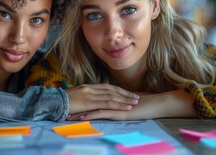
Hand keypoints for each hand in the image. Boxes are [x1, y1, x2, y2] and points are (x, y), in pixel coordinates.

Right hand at [65, 83, 139, 114]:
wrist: (53, 101)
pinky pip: (107, 103)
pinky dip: (118, 104)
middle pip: (112, 90)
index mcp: (87, 86)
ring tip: (135, 102)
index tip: (127, 93)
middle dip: (125, 94)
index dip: (118, 90)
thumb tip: (91, 101)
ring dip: (125, 99)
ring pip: (112, 96)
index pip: (106, 87)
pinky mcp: (89, 102)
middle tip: (136, 97)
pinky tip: (126, 107)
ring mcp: (90, 94)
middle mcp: (90, 88)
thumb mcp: (75, 96)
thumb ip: (84, 97)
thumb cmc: (62, 101)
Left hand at [67, 90, 195, 120]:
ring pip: (92, 107)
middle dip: (75, 105)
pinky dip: (90, 115)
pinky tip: (82, 117)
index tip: (67, 103)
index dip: (79, 100)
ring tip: (66, 115)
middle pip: (88, 102)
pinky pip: (101, 113)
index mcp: (109, 97)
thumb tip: (108, 102)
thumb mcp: (124, 103)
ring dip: (79, 111)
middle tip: (61, 108)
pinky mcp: (117, 112)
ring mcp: (112, 105)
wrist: (154, 104)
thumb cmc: (141, 104)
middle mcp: (108, 99)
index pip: (91, 98)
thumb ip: (115, 102)